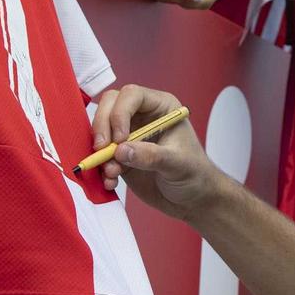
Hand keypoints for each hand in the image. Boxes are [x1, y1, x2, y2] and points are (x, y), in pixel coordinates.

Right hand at [88, 84, 222, 216]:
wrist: (191, 199)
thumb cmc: (194, 174)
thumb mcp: (178, 164)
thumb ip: (151, 156)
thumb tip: (121, 151)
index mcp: (161, 107)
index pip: (132, 95)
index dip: (120, 113)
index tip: (120, 139)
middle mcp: (142, 116)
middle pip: (110, 105)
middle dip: (102, 127)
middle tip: (102, 150)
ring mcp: (129, 135)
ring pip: (101, 130)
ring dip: (100, 152)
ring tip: (112, 173)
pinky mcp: (120, 155)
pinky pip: (101, 155)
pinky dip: (101, 168)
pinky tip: (111, 181)